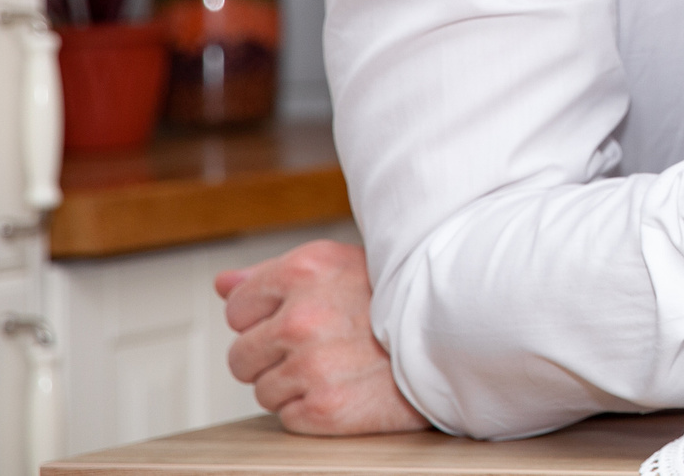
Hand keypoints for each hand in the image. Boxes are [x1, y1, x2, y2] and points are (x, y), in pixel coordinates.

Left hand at [216, 241, 426, 435]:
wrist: (460, 339)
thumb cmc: (399, 301)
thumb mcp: (340, 267)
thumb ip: (274, 276)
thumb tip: (222, 284)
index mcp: (305, 269)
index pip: (237, 308)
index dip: (265, 318)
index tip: (301, 319)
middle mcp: (302, 315)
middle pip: (241, 356)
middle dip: (273, 357)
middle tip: (322, 348)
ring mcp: (312, 364)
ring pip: (263, 390)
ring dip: (295, 385)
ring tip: (340, 367)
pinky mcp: (324, 408)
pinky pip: (288, 417)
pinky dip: (314, 410)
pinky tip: (348, 389)